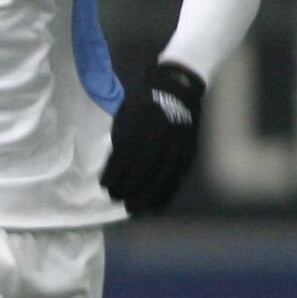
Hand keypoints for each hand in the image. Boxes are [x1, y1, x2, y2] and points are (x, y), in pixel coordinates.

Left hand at [101, 62, 204, 214]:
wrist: (177, 88)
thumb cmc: (144, 104)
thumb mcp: (126, 114)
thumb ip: (121, 139)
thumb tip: (115, 168)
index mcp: (139, 122)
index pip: (124, 152)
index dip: (115, 173)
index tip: (106, 188)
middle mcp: (159, 132)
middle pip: (145, 165)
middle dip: (132, 187)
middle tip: (122, 203)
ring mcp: (177, 140)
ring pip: (164, 173)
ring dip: (150, 194)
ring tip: (138, 209)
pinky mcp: (190, 147)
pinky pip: (180, 173)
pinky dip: (169, 191)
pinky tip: (159, 205)